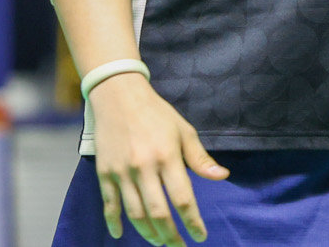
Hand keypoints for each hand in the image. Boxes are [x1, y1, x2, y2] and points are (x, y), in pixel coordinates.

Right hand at [89, 74, 229, 243]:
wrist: (118, 96)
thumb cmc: (156, 113)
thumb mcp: (184, 131)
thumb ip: (200, 158)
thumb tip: (223, 176)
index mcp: (167, 157)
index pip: (183, 199)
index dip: (192, 222)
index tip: (200, 236)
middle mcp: (144, 167)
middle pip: (158, 213)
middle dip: (171, 236)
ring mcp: (122, 172)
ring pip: (135, 214)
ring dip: (148, 234)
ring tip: (159, 242)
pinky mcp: (105, 173)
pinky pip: (109, 205)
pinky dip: (114, 223)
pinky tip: (121, 235)